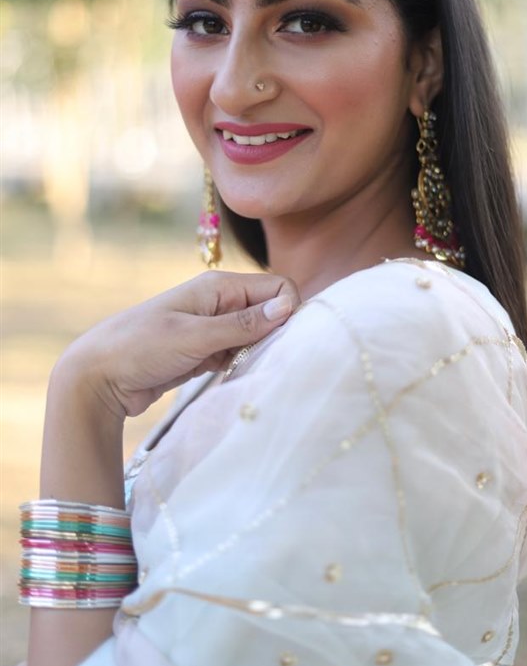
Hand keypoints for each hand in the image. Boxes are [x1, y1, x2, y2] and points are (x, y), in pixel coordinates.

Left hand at [52, 271, 299, 418]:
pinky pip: (239, 353)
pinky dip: (244, 364)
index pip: (278, 286)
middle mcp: (220, 302)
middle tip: (273, 361)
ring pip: (257, 334)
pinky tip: (238, 378)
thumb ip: (242, 324)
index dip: (289, 310)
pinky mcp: (206, 351)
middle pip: (271, 310)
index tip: (285, 341)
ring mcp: (213, 327)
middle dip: (278, 333)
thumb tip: (289, 306)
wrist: (98, 377)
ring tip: (253, 372)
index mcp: (219, 287)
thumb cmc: (141, 348)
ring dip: (261, 352)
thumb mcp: (195, 336)